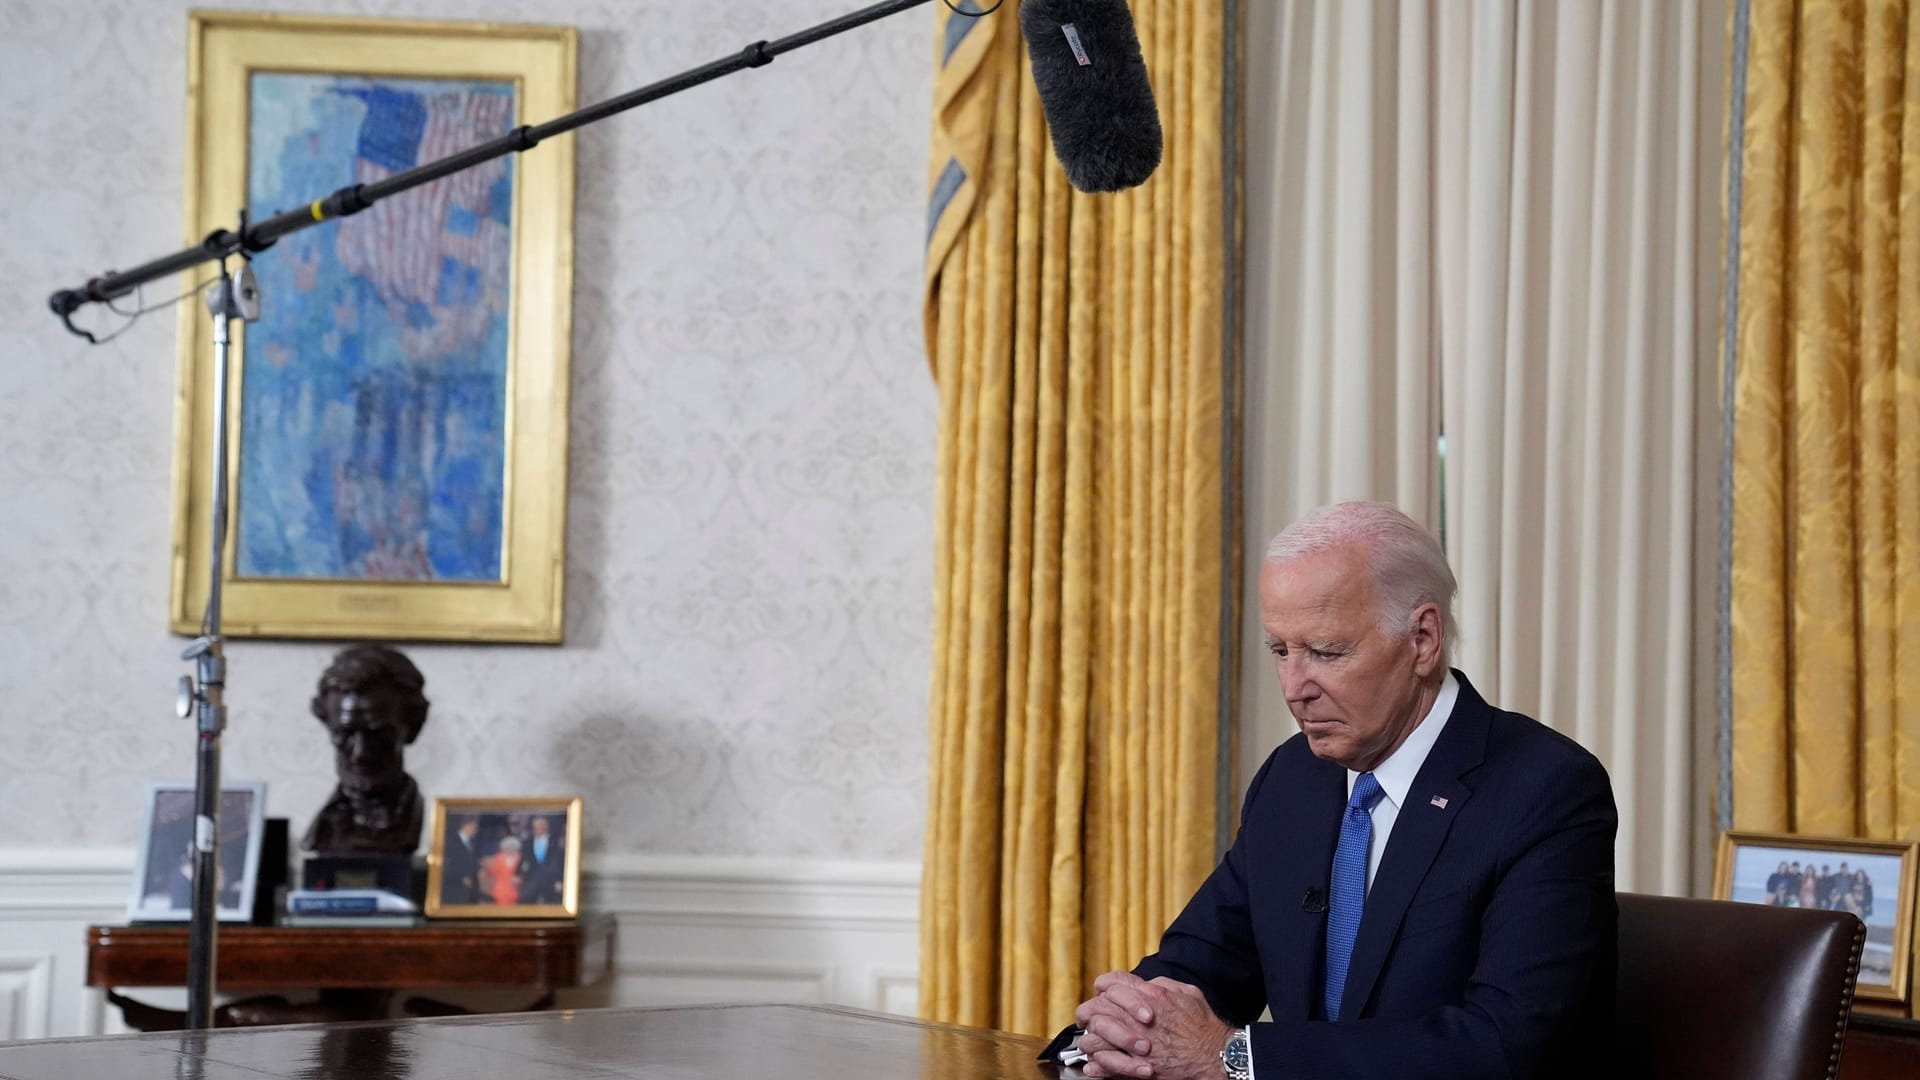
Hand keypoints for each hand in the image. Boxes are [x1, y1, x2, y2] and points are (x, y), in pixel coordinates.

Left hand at [1073, 973, 1232, 1079]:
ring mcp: (1134, 1043)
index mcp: (1149, 996)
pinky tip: (1095, 1064)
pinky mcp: (1136, 1067)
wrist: (1214, 1056)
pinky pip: (1105, 1064)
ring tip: (1092, 1041)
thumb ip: (1162, 985)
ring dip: (1091, 1038)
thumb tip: (1146, 984)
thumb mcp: (1187, 993)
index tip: (1102, 995)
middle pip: (1096, 1008)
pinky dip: (1097, 1065)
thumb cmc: (1204, 1027)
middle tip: (1090, 1018)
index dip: (1103, 988)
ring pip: (1094, 1037)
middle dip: (1090, 1012)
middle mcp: (1137, 1018)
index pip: (1110, 983)